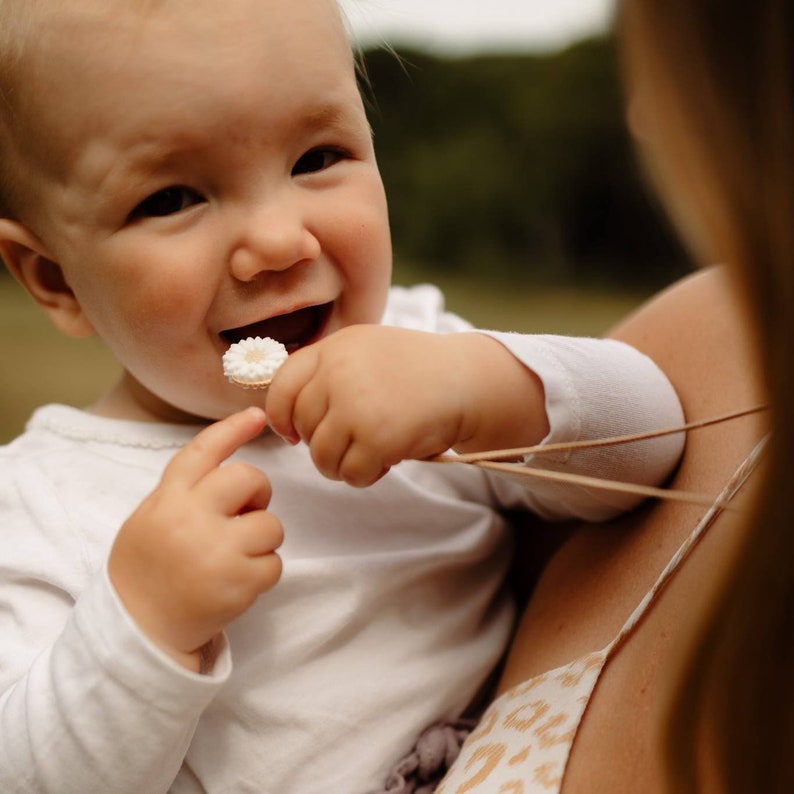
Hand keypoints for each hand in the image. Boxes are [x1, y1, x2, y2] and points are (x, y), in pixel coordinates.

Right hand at [108, 407, 282, 670]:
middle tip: (244, 515)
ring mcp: (216, 552)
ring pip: (271, 524)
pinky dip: (263, 572)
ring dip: (261, 540)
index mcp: (168, 499)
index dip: (233, 429)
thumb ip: (187, 492)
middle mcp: (191, 519)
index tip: (258, 415)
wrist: (139, 629)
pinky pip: (275, 563)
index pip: (203, 452)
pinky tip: (237, 582)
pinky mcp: (237, 584)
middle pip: (250, 479)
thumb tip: (237, 472)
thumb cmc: (150, 566)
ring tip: (234, 556)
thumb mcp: (152, 517)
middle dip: (258, 493)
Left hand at [266, 325, 544, 485]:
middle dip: (321, 445)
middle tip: (351, 445)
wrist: (468, 380)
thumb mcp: (368, 351)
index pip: (282, 386)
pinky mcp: (378, 437)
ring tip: (368, 456)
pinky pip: (350, 474)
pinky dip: (365, 476)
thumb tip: (289, 416)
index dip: (281, 417)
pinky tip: (385, 463)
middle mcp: (339, 372)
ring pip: (321, 455)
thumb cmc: (420, 371)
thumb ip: (330, 371)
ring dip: (341, 465)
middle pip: (303, 426)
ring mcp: (357, 405)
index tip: (293, 433)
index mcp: (335, 347)